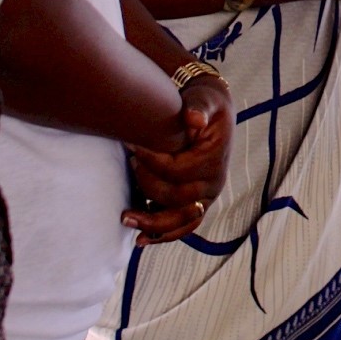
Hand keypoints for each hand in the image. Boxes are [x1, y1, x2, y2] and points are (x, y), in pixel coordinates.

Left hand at [124, 76, 233, 244]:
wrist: (215, 114)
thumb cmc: (206, 106)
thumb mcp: (205, 99)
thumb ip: (199, 107)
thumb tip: (193, 118)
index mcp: (214, 160)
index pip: (177, 170)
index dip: (150, 162)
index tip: (132, 147)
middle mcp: (214, 184)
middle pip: (175, 198)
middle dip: (145, 185)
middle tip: (128, 164)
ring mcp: (206, 198)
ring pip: (179, 221)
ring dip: (151, 224)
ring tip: (125, 218)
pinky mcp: (198, 205)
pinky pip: (183, 227)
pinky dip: (162, 235)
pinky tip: (140, 240)